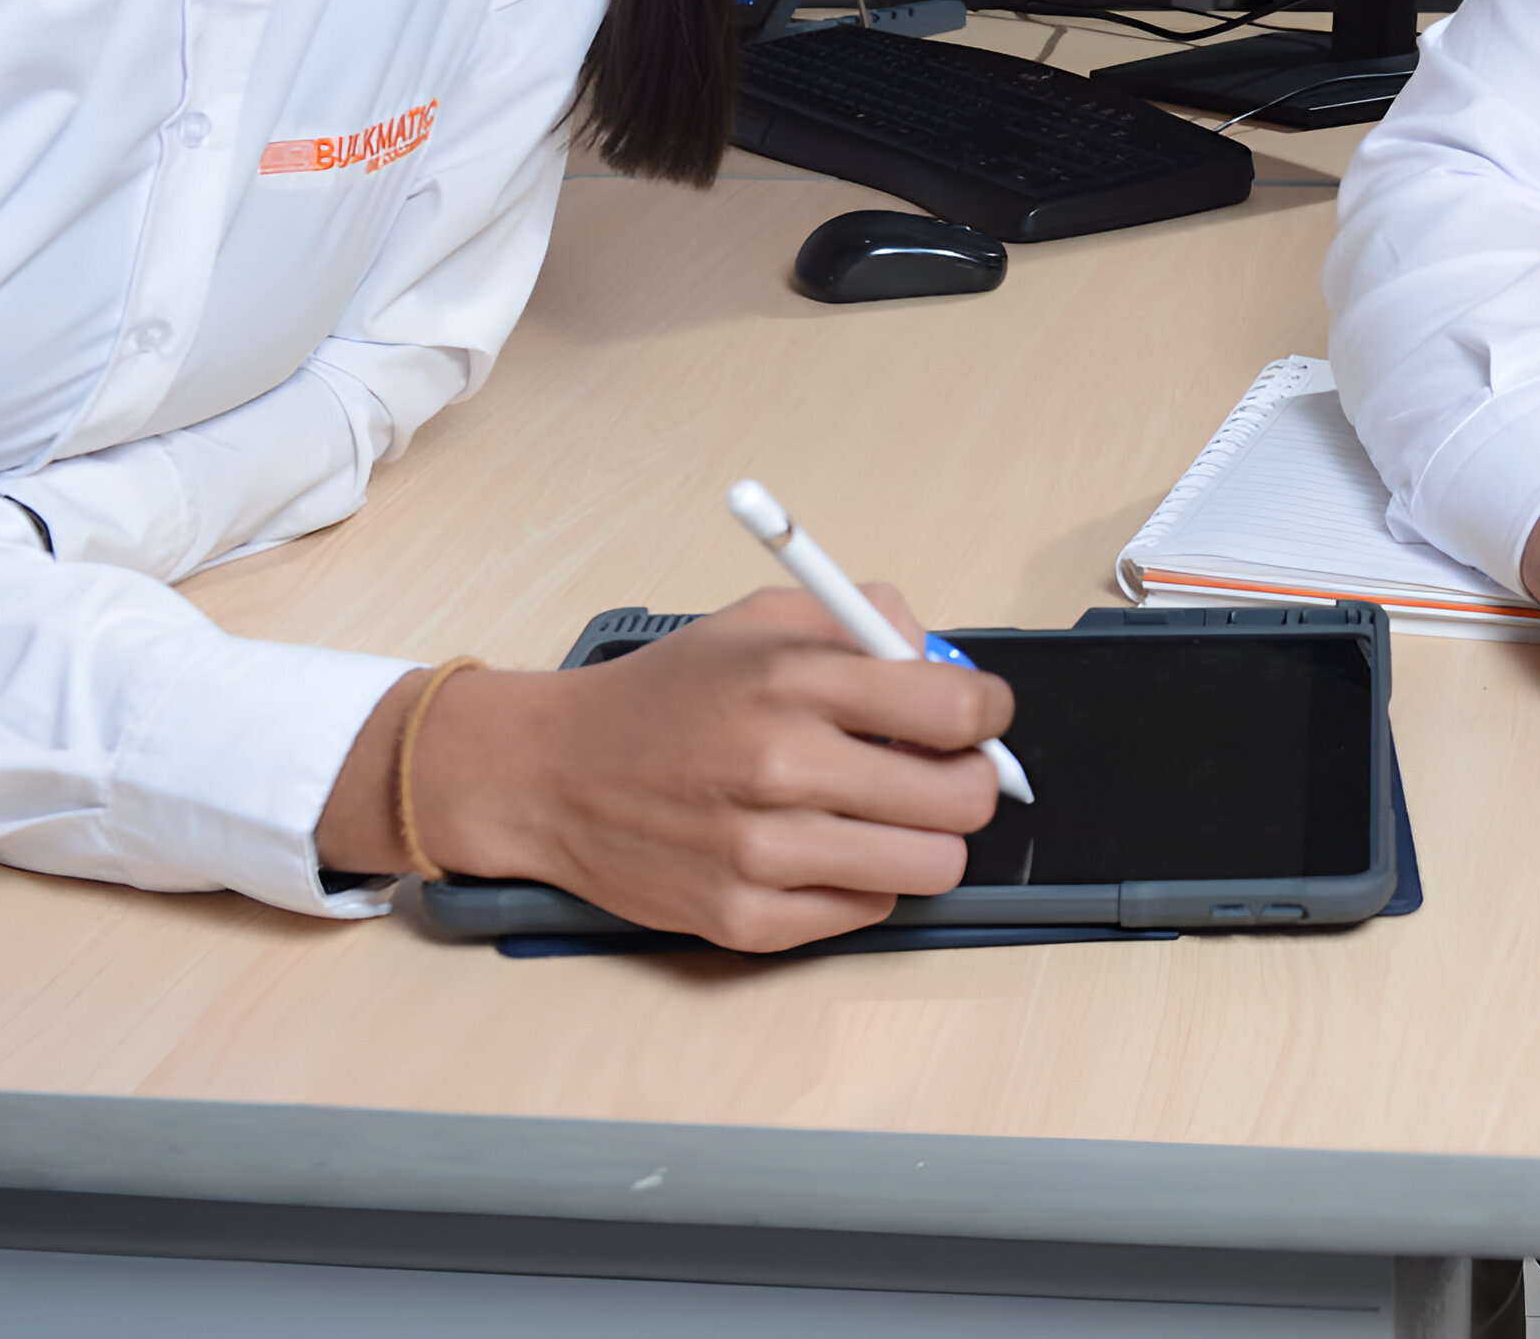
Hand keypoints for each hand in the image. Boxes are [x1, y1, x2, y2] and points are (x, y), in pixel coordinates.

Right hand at [320, 586, 1013, 950]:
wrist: (553, 773)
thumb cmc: (667, 695)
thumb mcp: (761, 619)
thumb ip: (865, 622)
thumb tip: (946, 665)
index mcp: (793, 680)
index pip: (956, 710)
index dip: (986, 715)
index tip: (975, 719)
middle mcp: (781, 767)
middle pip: (961, 800)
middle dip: (967, 782)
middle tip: (936, 772)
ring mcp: (762, 853)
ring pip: (930, 867)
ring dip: (924, 839)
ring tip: (885, 815)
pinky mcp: (743, 920)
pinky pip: (868, 911)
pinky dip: (862, 881)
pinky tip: (823, 848)